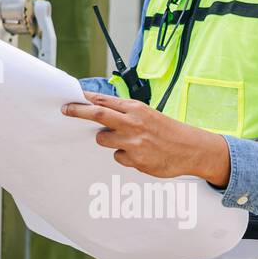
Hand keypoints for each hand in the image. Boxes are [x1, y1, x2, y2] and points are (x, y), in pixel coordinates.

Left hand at [62, 91, 231, 185]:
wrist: (191, 150)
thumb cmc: (167, 130)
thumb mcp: (147, 113)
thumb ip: (124, 111)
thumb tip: (98, 106)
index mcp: (136, 108)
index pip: (105, 100)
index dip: (85, 99)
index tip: (71, 98)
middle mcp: (133, 123)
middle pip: (98, 114)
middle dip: (78, 111)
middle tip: (65, 110)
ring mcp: (133, 142)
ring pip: (103, 139)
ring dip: (107, 139)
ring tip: (126, 140)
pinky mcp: (136, 160)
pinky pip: (117, 157)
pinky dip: (124, 155)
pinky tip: (139, 154)